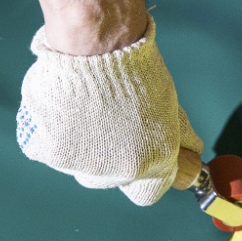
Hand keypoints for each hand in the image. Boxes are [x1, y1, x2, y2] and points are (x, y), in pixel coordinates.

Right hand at [18, 0, 201, 204]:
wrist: (96, 46)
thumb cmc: (137, 70)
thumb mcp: (171, 105)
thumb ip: (179, 136)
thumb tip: (192, 153)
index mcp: (155, 161)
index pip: (149, 194)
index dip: (146, 178)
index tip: (143, 162)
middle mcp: (120, 170)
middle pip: (114, 181)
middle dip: (115, 159)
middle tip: (113, 124)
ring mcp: (82, 164)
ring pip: (82, 167)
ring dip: (85, 148)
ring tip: (89, 110)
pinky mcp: (49, 151)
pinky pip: (50, 151)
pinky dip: (54, 135)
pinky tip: (64, 109)